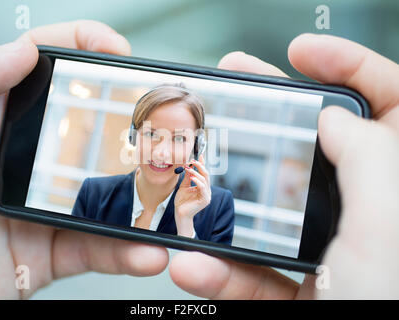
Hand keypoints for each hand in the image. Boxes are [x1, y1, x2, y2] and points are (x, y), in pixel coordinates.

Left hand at [0, 20, 168, 298]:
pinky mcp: (48, 249)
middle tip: (162, 126)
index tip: (118, 52)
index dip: (83, 48)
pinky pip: (96, 248)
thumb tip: (22, 51)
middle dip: (130, 124)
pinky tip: (143, 251)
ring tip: (164, 199)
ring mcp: (40, 204)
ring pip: (102, 192)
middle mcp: (22, 158)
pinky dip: (123, 251)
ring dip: (139, 199)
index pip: (43, 68)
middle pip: (87, 129)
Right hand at [169, 34, 398, 298]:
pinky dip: (225, 274)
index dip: (351, 66)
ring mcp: (338, 256)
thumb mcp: (390, 221)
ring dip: (228, 206)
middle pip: (320, 147)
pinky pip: (261, 276)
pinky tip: (196, 267)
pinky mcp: (309, 294)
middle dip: (272, 116)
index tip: (301, 54)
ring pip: (277, 213)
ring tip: (192, 183)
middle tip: (232, 93)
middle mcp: (375, 215)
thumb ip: (367, 155)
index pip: (393, 102)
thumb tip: (334, 119)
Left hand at [174, 154, 211, 236]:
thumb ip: (188, 178)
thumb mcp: (184, 186)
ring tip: (188, 169)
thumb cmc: (182, 202)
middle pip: (206, 175)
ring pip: (204, 180)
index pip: (204, 174)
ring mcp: (207, 195)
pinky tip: (192, 177)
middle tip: (192, 161)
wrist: (180, 213)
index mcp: (203, 187)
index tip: (199, 156)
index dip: (202, 164)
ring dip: (196, 172)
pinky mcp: (205, 200)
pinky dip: (197, 181)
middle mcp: (206, 190)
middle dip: (200, 166)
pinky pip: (202, 187)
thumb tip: (189, 167)